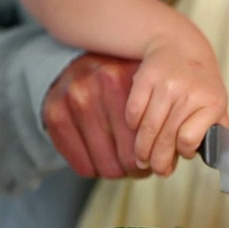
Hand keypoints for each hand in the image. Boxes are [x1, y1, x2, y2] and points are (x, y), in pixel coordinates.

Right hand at [43, 53, 150, 178]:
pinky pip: (82, 166)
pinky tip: (102, 161)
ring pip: (105, 165)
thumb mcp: (144, 83)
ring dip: (117, 172)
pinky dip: (95, 170)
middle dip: (137, 168)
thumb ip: (160, 112)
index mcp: (122, 79)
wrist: (83, 55)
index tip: (157, 159)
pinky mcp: (53, 115)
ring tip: (123, 165)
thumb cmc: (122, 77)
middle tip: (140, 166)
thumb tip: (175, 154)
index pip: (147, 139)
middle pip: (127, 156)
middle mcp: (94, 87)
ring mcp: (71, 101)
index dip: (156, 156)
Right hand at [125, 42, 228, 175]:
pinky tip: (136, 130)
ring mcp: (166, 85)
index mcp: (211, 102)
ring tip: (141, 158)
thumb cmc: (199, 80)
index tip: (179, 155)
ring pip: (148, 128)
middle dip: (157, 161)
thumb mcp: (216, 101)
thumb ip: (218, 128)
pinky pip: (133, 112)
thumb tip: (220, 157)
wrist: (180, 45)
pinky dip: (132, 125)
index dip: (182, 152)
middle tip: (154, 170)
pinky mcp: (146, 78)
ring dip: (142, 149)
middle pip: (166, 138)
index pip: (189, 139)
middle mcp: (189, 93)